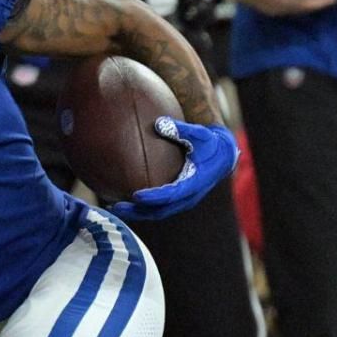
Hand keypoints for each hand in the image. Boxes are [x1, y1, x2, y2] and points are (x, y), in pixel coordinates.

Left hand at [109, 118, 238, 220]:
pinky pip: (156, 208)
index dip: (154, 197)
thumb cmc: (209, 143)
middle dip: (137, 210)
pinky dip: (140, 208)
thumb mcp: (200, 134)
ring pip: (156, 213)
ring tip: (113, 207)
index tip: (136, 196)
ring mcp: (182, 201)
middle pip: (160, 210)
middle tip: (116, 206)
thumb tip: (159, 122)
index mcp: (194, 183)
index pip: (171, 194)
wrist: (223, 156)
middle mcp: (188, 197)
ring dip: (135, 212)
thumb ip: (181, 129)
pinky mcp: (176, 200)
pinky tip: (122, 201)